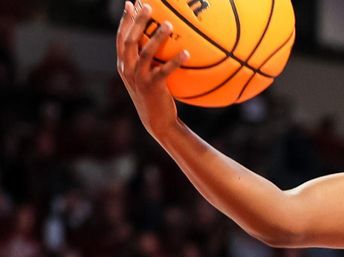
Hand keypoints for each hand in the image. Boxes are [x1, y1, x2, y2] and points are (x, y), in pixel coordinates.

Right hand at [116, 1, 188, 136]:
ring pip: (145, 53)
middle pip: (129, 40)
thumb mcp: (146, 77)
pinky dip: (175, 61)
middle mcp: (127, 70)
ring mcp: (139, 79)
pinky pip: (165, 71)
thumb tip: (160, 41)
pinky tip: (186, 52)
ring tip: (168, 24)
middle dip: (137, 21)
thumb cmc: (155, 97)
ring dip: (156, 37)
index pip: (121, 38)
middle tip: (148, 6)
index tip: (130, 3)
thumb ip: (147, 60)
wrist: (157, 122)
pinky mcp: (152, 88)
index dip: (125, 20)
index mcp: (124, 65)